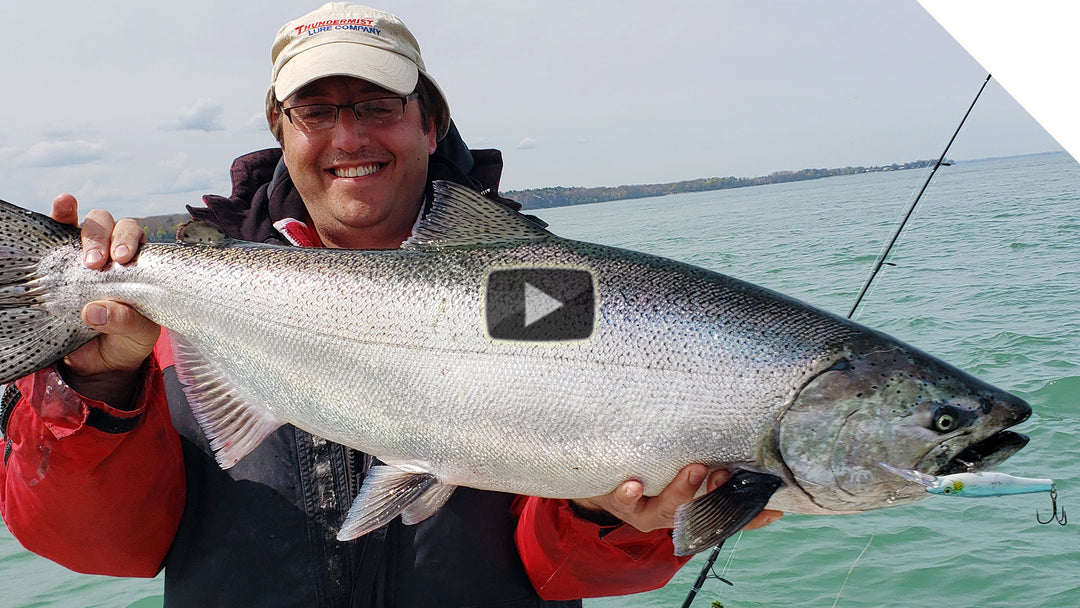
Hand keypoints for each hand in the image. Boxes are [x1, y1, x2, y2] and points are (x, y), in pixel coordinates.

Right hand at [51, 193, 160, 406]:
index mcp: (143, 267)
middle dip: (108, 239)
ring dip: (88, 232)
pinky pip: (60, 232)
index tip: (123, 258)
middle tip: (100, 263)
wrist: (99, 361)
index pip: (141, 241)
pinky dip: (61, 214)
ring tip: (86, 259)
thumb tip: (93, 310)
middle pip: (116, 227)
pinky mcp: (62, 261)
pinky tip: (62, 204)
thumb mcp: (136, 337)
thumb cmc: (127, 340)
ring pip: (91, 224)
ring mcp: (88, 255)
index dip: (132, 241)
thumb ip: (125, 323)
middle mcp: (117, 255)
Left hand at [571, 464, 782, 532]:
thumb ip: (705, 462)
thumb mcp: (675, 467)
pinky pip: (623, 500)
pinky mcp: (618, 501)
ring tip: (693, 470)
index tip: (773, 509)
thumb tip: (743, 448)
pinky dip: (628, 494)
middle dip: (714, 493)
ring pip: (665, 509)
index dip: (750, 518)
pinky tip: (633, 484)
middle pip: (698, 511)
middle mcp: (670, 514)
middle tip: (725, 471)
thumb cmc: (648, 470)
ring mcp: (645, 510)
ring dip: (681, 491)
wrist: (597, 478)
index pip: (725, 515)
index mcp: (690, 508)